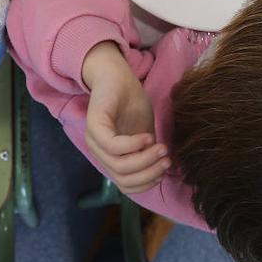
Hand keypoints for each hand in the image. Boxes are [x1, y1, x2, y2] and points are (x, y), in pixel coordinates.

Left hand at [81, 42, 169, 193]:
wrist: (118, 76)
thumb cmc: (132, 104)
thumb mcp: (146, 135)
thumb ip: (149, 155)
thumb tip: (161, 174)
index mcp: (110, 158)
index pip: (126, 186)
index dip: (148, 183)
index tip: (166, 169)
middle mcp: (99, 153)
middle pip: (124, 179)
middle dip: (149, 173)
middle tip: (167, 159)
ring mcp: (94, 141)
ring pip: (119, 166)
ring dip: (145, 160)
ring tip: (161, 148)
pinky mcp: (94, 126)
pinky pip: (113, 146)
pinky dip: (133, 145)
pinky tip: (147, 136)